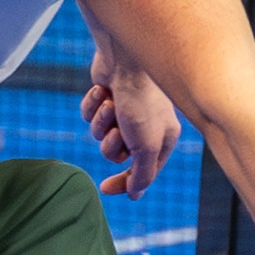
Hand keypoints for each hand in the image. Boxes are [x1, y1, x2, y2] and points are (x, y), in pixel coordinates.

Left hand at [81, 59, 181, 198]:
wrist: (124, 60)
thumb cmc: (141, 102)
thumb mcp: (146, 146)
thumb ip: (142, 174)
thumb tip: (135, 195)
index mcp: (164, 139)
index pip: (143, 172)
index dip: (125, 182)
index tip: (105, 188)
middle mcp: (147, 126)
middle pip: (118, 154)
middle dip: (111, 144)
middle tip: (116, 130)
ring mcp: (126, 110)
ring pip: (101, 135)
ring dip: (101, 122)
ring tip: (109, 104)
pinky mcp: (107, 96)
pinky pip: (90, 115)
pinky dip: (91, 106)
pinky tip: (100, 91)